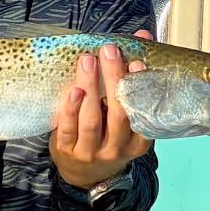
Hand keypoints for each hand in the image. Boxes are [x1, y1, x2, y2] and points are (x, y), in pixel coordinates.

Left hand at [51, 31, 152, 189]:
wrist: (85, 175)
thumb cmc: (108, 137)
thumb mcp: (125, 116)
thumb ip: (131, 79)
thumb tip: (140, 35)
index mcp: (137, 142)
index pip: (142, 114)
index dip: (140, 89)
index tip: (136, 62)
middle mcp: (116, 148)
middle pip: (118, 114)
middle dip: (114, 80)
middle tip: (109, 51)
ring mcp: (91, 152)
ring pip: (92, 121)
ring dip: (90, 88)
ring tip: (88, 60)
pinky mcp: (67, 150)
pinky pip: (68, 129)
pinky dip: (71, 109)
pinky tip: (74, 90)